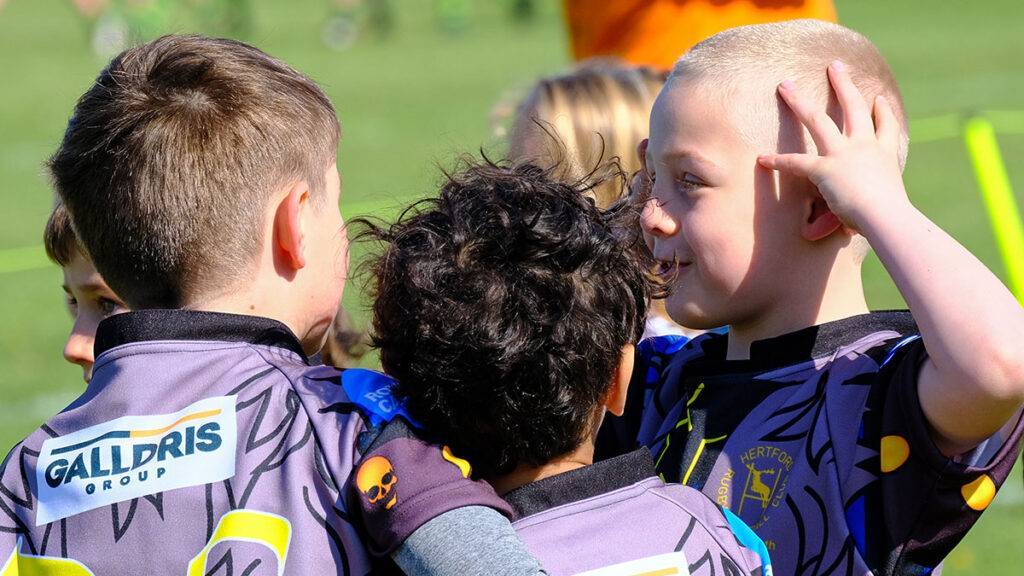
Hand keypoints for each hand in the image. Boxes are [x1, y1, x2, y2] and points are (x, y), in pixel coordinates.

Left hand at [757, 60, 909, 233]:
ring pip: (817, 119)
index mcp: (884, 154)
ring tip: (783, 84)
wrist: (888, 217)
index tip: (877, 99)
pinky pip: (796, 163)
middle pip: (854, 107)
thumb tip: (848, 232)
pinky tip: (762, 159)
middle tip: (834, 66)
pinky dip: (778, 162)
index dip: (882, 111)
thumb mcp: (881, 206)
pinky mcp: (825, 168)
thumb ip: (859, 215)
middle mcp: (865, 146)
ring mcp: (845, 153)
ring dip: (798, 101)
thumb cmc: (887, 218)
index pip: (886, 126)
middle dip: (842, 84)